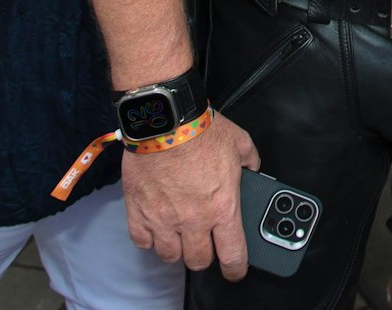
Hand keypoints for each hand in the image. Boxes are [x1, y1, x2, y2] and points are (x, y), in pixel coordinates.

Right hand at [119, 111, 260, 281]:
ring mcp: (163, 219)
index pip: (232, 254)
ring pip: (169, 256)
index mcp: (222, 207)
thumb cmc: (202, 130)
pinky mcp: (138, 211)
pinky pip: (142, 241)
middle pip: (199, 260)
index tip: (235, 270)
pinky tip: (156, 229)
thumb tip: (253, 169)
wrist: (166, 120)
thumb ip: (250, 161)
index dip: (236, 268)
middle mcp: (193, 220)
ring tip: (180, 237)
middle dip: (205, 257)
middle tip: (205, 245)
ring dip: (176, 250)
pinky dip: (149, 239)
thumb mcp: (240, 143)